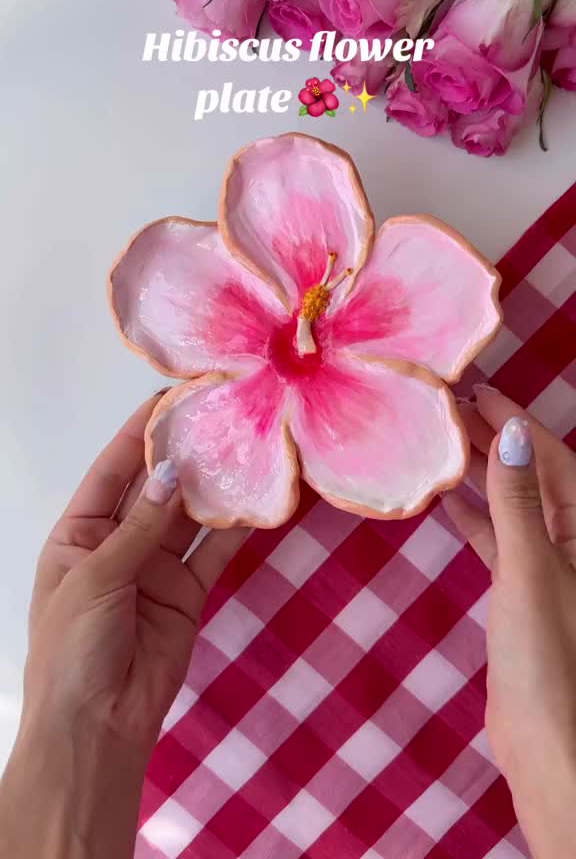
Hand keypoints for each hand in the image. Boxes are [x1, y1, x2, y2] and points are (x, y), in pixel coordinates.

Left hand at [0, 390, 247, 858]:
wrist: (96, 729)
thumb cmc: (73, 649)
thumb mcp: (97, 578)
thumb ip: (140, 526)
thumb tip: (171, 472)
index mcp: (78, 534)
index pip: (111, 472)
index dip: (138, 435)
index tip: (169, 399)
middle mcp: (117, 543)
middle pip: (154, 488)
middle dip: (183, 454)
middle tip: (219, 415)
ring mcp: (155, 568)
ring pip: (188, 517)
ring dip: (212, 487)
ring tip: (244, 446)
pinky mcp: (187, 592)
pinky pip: (213, 553)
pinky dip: (234, 529)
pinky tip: (257, 500)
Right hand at [444, 385, 575, 858]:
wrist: (547, 743)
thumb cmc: (546, 656)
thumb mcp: (528, 568)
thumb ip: (517, 501)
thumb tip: (510, 432)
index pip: (552, 459)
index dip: (514, 422)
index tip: (475, 389)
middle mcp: (573, 542)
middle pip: (532, 477)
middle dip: (493, 442)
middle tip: (448, 408)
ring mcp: (549, 568)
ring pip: (513, 506)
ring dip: (479, 476)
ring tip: (439, 444)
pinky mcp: (525, 594)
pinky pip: (500, 540)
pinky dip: (475, 518)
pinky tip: (446, 501)